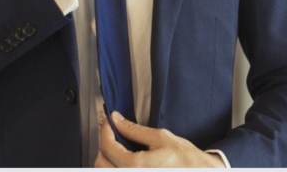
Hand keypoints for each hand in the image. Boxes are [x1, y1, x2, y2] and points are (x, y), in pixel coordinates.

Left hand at [94, 112, 224, 167]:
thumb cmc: (185, 160)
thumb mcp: (161, 138)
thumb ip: (134, 130)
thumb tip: (117, 120)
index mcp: (136, 166)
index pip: (108, 147)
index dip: (105, 130)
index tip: (109, 122)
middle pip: (101, 163)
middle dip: (104, 145)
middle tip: (112, 133)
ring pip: (105, 171)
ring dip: (107, 158)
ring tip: (118, 146)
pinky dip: (115, 167)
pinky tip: (123, 159)